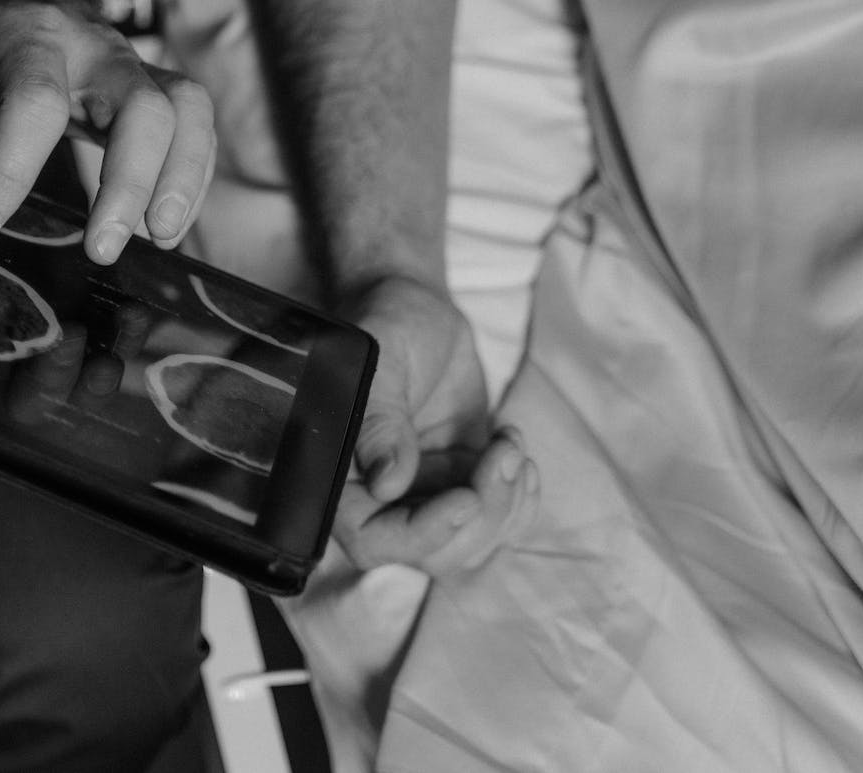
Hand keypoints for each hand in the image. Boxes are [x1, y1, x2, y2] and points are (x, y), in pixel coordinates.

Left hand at [0, 0, 215, 263]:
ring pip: (185, 109)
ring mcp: (130, 64)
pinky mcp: (152, 87)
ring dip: (181, 176)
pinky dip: (193, 175)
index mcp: (27, 29)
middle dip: (129, 179)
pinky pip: (195, 125)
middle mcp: (93, 44)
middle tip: (101, 249)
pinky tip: (166, 229)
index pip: (34, 96)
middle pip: (140, 103)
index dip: (14, 162)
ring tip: (157, 239)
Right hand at [332, 276, 535, 571]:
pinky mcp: (463, 484)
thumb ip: (379, 420)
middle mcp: (380, 499)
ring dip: (507, 501)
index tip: (466, 497)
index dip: (423, 533)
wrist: (420, 310)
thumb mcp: (380, 360)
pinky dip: (521, 495)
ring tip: (510, 442)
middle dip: (482, 513)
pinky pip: (500, 520)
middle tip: (502, 453)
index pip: (374, 540)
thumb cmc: (388, 325)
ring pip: (474, 542)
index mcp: (341, 476)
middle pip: (435, 553)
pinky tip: (514, 446)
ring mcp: (426, 495)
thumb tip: (387, 482)